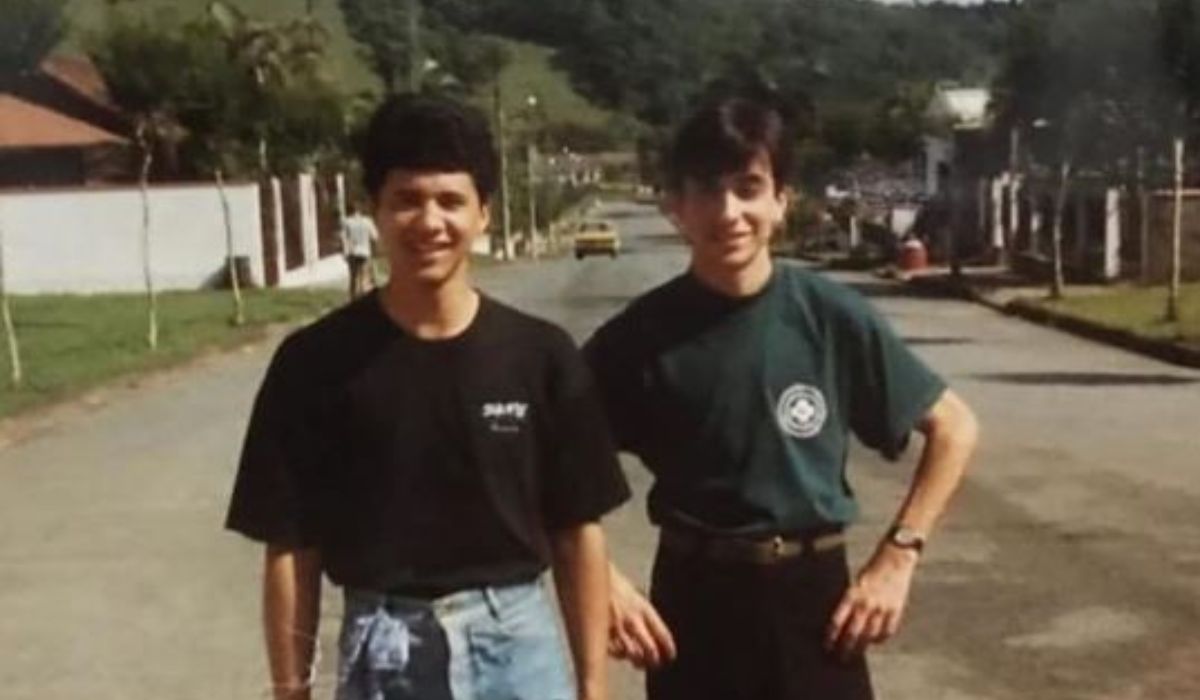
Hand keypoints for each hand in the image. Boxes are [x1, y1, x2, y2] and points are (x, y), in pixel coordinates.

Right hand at [608, 568, 676, 668]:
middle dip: (654, 661)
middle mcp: (633, 620)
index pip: (663, 634)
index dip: (669, 649)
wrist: (592, 575)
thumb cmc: (613, 584)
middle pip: (651, 651)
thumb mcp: (635, 595)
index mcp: (644, 608)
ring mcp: (617, 628)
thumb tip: (652, 633)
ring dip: (637, 661)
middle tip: (654, 663)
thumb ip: (643, 613)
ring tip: (638, 661)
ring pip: (633, 655)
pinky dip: (619, 655)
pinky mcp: (602, 632)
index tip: (670, 656)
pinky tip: (620, 652)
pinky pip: (614, 652)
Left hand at [825, 545, 917, 659]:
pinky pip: (887, 631)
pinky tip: (875, 641)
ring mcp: (882, 607)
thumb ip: (849, 601)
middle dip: (845, 648)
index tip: (827, 646)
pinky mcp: (896, 609)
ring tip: (856, 653)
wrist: (894, 558)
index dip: (831, 636)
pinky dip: (880, 639)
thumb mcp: (855, 583)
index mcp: (852, 594)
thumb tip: (842, 622)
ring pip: (870, 636)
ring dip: (862, 647)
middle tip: (840, 658)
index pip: (838, 621)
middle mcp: (866, 603)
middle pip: (853, 633)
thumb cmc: (871, 569)